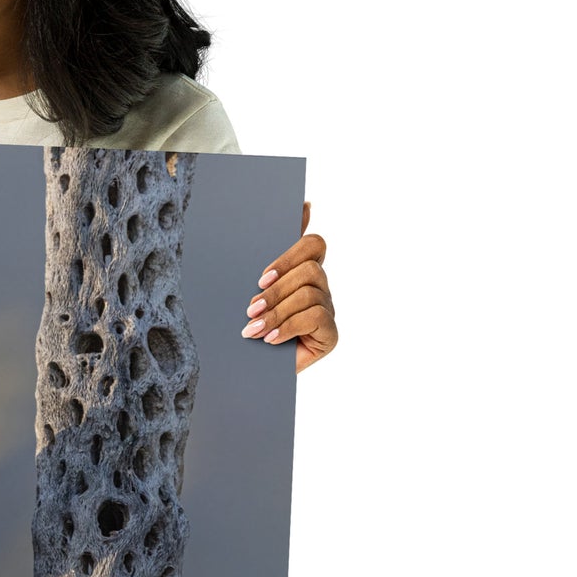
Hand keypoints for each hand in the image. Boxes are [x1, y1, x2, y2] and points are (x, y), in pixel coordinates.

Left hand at [241, 201, 336, 373]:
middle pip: (309, 269)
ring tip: (252, 329)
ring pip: (309, 294)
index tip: (261, 276)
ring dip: (277, 312)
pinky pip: (316, 318)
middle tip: (250, 308)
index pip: (312, 244)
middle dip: (276, 290)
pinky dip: (288, 327)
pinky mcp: (330, 334)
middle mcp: (319, 286)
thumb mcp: (248, 289)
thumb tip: (299, 207)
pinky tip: (270, 339)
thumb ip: (263, 255)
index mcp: (301, 270)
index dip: (290, 254)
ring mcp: (327, 309)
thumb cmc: (247, 323)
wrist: (246, 369)